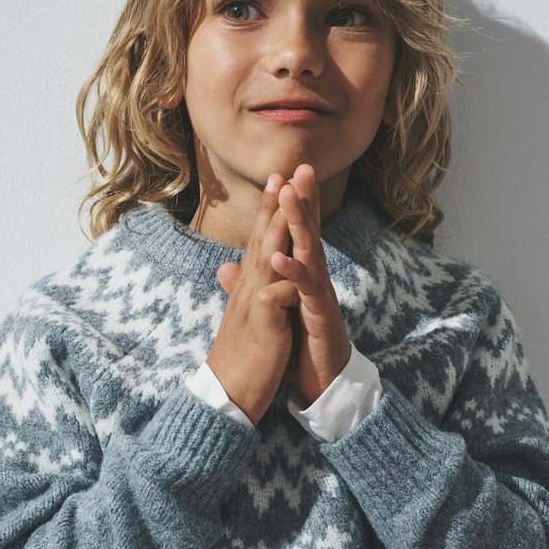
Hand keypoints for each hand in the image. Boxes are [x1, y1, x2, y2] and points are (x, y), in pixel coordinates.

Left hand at [217, 164, 343, 406]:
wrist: (320, 381)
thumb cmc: (300, 345)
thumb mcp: (273, 310)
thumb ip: (253, 284)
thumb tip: (227, 266)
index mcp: (302, 276)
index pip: (296, 234)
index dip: (290, 205)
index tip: (282, 175)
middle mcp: (315, 279)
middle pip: (309, 233)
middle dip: (304, 200)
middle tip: (301, 168)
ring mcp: (319, 296)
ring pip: (311, 252)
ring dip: (300, 224)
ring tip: (289, 197)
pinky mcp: (320, 316)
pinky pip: (306, 290)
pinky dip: (293, 272)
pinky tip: (280, 258)